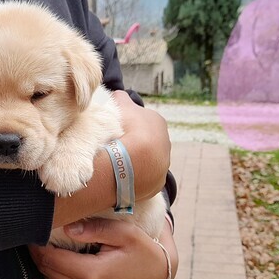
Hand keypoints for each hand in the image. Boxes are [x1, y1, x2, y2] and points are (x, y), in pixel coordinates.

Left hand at [28, 218, 177, 278]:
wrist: (158, 278)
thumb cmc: (143, 252)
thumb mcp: (125, 234)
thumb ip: (95, 229)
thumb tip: (67, 228)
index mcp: (93, 274)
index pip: (51, 259)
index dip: (38, 244)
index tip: (33, 227)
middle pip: (47, 271)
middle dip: (38, 252)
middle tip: (35, 231)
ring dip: (45, 262)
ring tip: (44, 242)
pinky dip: (56, 272)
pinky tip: (58, 256)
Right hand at [52, 91, 170, 226]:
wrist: (126, 165)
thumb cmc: (121, 131)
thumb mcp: (119, 107)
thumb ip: (120, 98)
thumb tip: (117, 94)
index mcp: (157, 122)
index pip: (142, 120)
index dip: (127, 123)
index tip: (114, 128)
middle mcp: (165, 143)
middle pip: (146, 141)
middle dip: (134, 142)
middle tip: (113, 146)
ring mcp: (163, 165)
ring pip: (146, 160)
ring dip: (134, 161)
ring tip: (115, 162)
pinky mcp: (156, 184)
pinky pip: (143, 178)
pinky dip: (133, 177)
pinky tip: (120, 176)